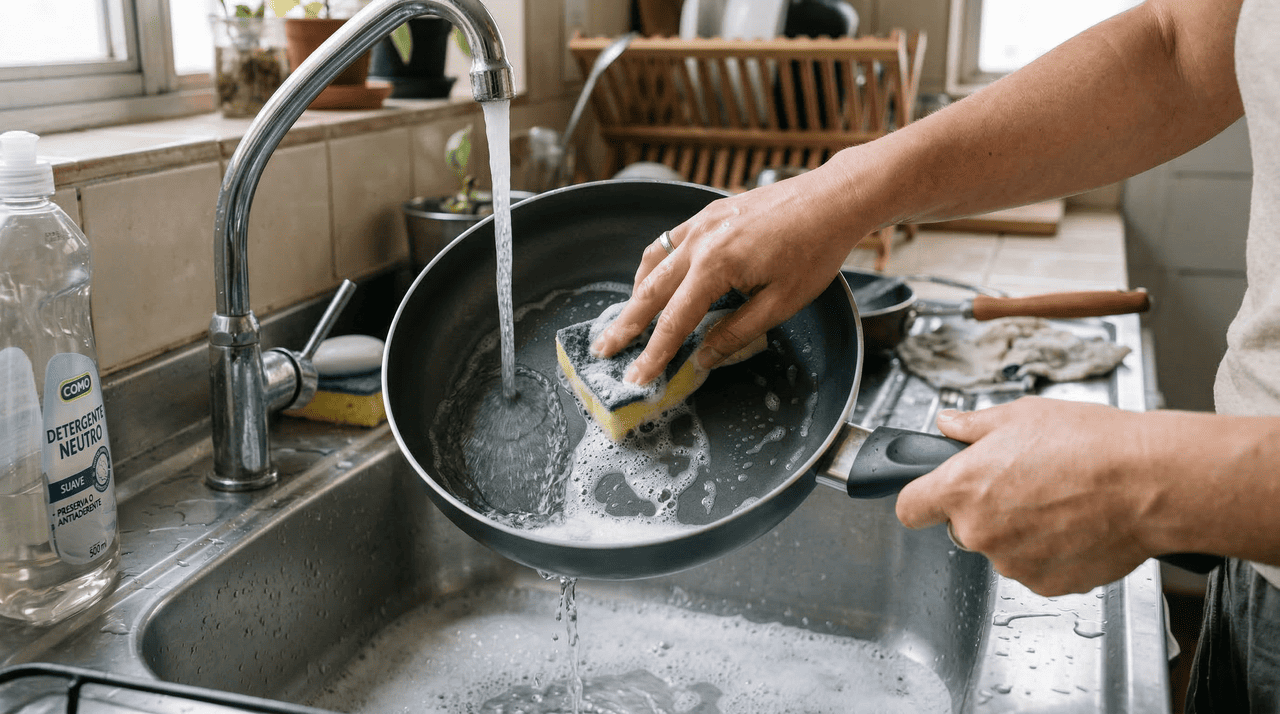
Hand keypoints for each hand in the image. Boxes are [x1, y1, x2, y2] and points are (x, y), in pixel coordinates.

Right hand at [589, 171, 866, 384]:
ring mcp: (701, 223)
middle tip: (605, 349)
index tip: (636, 376)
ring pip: (653, 262)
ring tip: (628, 320)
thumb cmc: (814, 251)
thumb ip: (736, 331)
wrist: (832, 199)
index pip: (674, 321)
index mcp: (716, 266)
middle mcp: (700, 242)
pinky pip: (669, 241)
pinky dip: (655, 264)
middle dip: (626, 325)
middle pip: (650, 291)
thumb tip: (703, 356)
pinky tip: (656, 279)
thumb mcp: (781, 302)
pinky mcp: (709, 213)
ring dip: (637, 293)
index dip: (653, 353)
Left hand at [896, 396, 1157, 595]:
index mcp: (962, 488)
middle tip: (1022, 483)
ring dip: (1018, 531)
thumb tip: (948, 425)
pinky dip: (1049, 551)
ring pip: (1001, 548)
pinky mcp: (1047, 584)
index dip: (920, 499)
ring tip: (1058, 500)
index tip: (930, 494)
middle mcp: (979, 531)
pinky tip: (1075, 524)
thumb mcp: (1021, 415)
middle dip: (983, 509)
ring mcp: (1013, 562)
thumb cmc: (1090, 444)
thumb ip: (972, 426)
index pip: (909, 508)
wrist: (1150, 482)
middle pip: (960, 527)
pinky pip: (1034, 567)